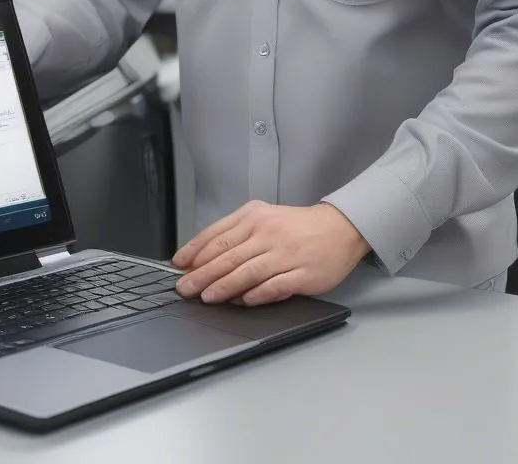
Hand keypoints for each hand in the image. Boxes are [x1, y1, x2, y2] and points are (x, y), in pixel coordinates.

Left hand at [171, 201, 369, 306]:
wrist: (339, 228)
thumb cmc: (295, 226)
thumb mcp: (262, 217)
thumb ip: (234, 233)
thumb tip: (201, 257)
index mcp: (253, 217)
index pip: (217, 234)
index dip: (195, 251)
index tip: (179, 265)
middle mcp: (267, 233)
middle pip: (228, 255)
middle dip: (203, 273)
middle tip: (185, 288)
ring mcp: (285, 253)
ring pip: (248, 271)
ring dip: (225, 286)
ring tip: (207, 297)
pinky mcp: (303, 273)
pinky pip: (277, 285)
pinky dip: (259, 293)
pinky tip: (244, 300)